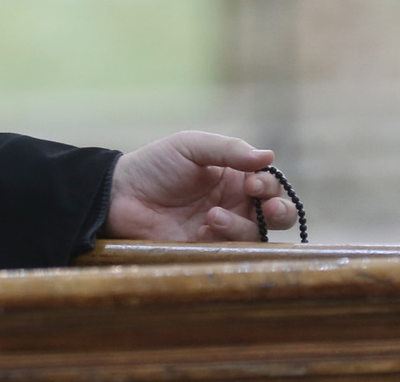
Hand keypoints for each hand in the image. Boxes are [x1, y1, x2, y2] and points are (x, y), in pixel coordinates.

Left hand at [102, 131, 297, 241]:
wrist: (119, 195)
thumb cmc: (154, 166)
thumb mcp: (190, 146)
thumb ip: (228, 149)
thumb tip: (269, 156)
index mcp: (235, 178)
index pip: (271, 185)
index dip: (270, 185)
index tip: (253, 183)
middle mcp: (236, 205)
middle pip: (279, 216)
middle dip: (280, 212)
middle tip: (265, 208)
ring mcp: (223, 230)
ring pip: (259, 237)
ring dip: (242, 227)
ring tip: (212, 217)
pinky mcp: (208, 251)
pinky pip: (232, 254)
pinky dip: (224, 243)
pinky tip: (202, 232)